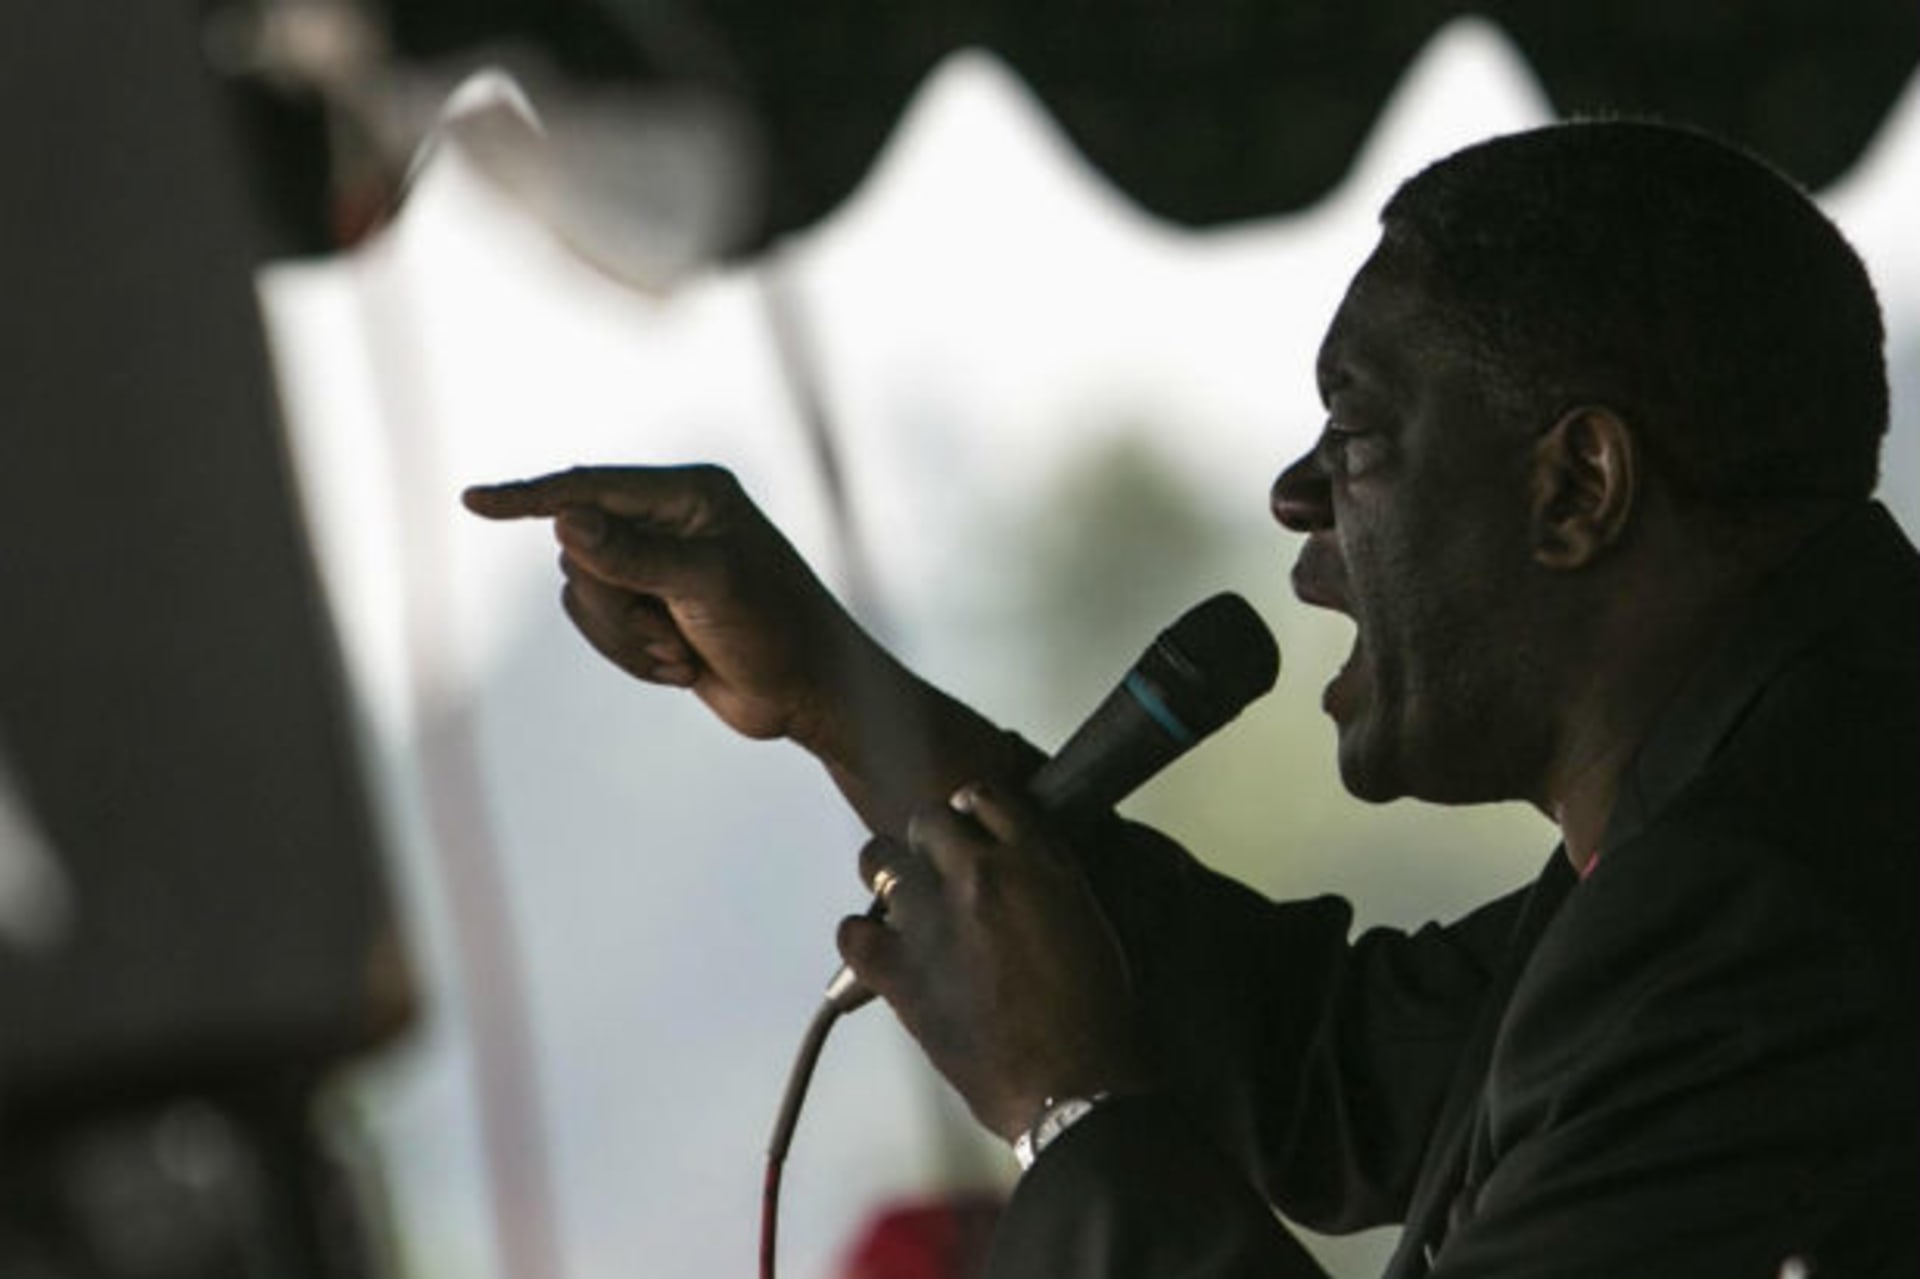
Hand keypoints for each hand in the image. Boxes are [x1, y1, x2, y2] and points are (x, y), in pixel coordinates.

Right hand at [463, 465, 884, 748]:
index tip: (473, 503)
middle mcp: (669, 521)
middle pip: (579, 553)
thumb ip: (633, 555)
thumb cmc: (778, 629)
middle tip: (670, 636)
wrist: (810, 693)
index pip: (592, 488)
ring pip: (583, 595)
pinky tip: (683, 668)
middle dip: (616, 608)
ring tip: (683, 656)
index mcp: (690, 495)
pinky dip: (631, 657)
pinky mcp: (651, 608)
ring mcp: (657, 566)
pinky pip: (597, 628)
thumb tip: (565, 518)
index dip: (531, 498)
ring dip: (625, 639)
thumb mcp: (707, 587)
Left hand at [838, 784, 1152, 1141]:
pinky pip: (852, 931)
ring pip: (880, 860)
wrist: (1074, 1085)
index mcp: (1036, 859)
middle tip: (937, 870)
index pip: (986, 794)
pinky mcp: (899, 970)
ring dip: (891, 878)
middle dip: (929, 841)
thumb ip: (1043, 878)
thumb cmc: (1093, 1014)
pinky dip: (861, 937)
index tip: (970, 825)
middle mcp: (980, 875)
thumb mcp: (1084, 918)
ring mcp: (933, 919)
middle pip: (927, 819)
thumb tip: (1013, 870)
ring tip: (904, 903)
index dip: (973, 811)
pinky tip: (879, 950)